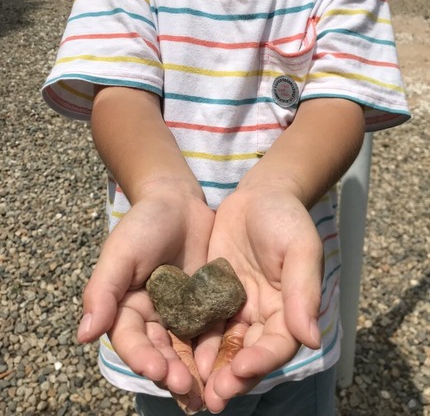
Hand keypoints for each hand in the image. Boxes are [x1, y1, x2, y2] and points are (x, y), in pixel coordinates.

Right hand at [77, 184, 214, 406]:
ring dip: (195, 371)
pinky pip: (212, 330)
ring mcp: (181, 313)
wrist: (178, 202)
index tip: (158, 370)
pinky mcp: (206, 306)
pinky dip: (217, 349)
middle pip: (160, 351)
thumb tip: (83, 336)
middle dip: (172, 372)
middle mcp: (152, 317)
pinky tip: (230, 363)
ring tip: (210, 391)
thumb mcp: (121, 253)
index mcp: (126, 308)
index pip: (131, 340)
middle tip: (190, 389)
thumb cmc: (144, 224)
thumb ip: (102, 291)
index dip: (142, 357)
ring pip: (186, 349)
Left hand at [195, 184, 322, 412]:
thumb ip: (304, 290)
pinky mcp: (214, 297)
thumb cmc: (285, 218)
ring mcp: (237, 307)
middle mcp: (263, 315)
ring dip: (211, 367)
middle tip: (214, 395)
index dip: (262, 361)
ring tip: (191, 385)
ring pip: (224, 345)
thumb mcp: (300, 247)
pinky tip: (178, 353)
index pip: (278, 344)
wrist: (258, 195)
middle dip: (233, 375)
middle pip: (249, 353)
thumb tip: (311, 340)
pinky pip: (204, 322)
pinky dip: (194, 340)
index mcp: (289, 309)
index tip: (241, 369)